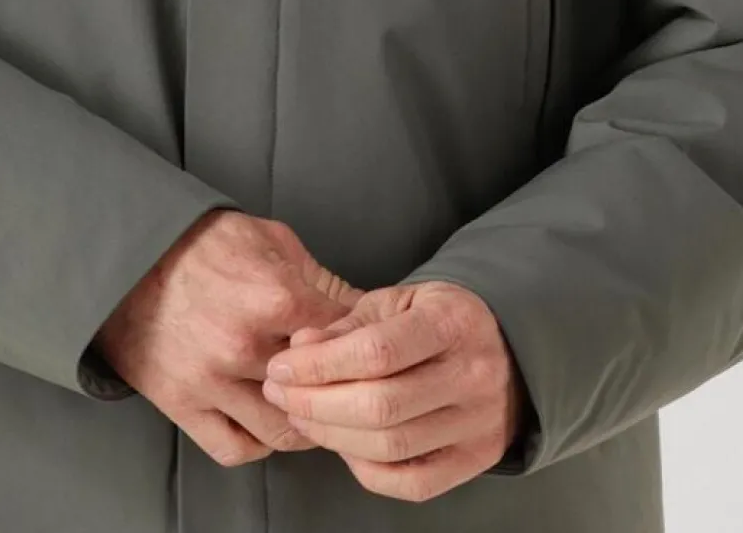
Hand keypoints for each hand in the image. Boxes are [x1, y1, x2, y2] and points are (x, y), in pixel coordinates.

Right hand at [93, 209, 363, 467]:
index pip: (348, 341)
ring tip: (311, 406)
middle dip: (340, 388)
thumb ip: (320, 278)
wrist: (127, 255)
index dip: (364, 344)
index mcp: (274, 297)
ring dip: (304, 422)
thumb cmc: (202, 243)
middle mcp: (244, 346)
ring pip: (284, 431)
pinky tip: (266, 419)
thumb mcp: (270, 239)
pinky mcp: (182, 405)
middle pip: (322, 392)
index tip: (366, 345)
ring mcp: (211, 381)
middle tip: (346, 383)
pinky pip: (236, 448)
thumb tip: (367, 311)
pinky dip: (259, 442)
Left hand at [261, 281, 528, 501]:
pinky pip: (412, 483)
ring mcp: (478, 424)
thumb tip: (300, 348)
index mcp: (451, 322)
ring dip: (332, 437)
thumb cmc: (435, 319)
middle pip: (381, 406)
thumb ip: (346, 325)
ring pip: (391, 447)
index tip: (281, 367)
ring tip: (301, 416)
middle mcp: (472, 375)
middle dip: (316, 404)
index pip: (376, 352)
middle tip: (280, 395)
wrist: (503, 347)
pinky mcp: (475, 460)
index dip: (320, 365)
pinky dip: (366, 470)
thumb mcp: (395, 302)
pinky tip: (342, 445)